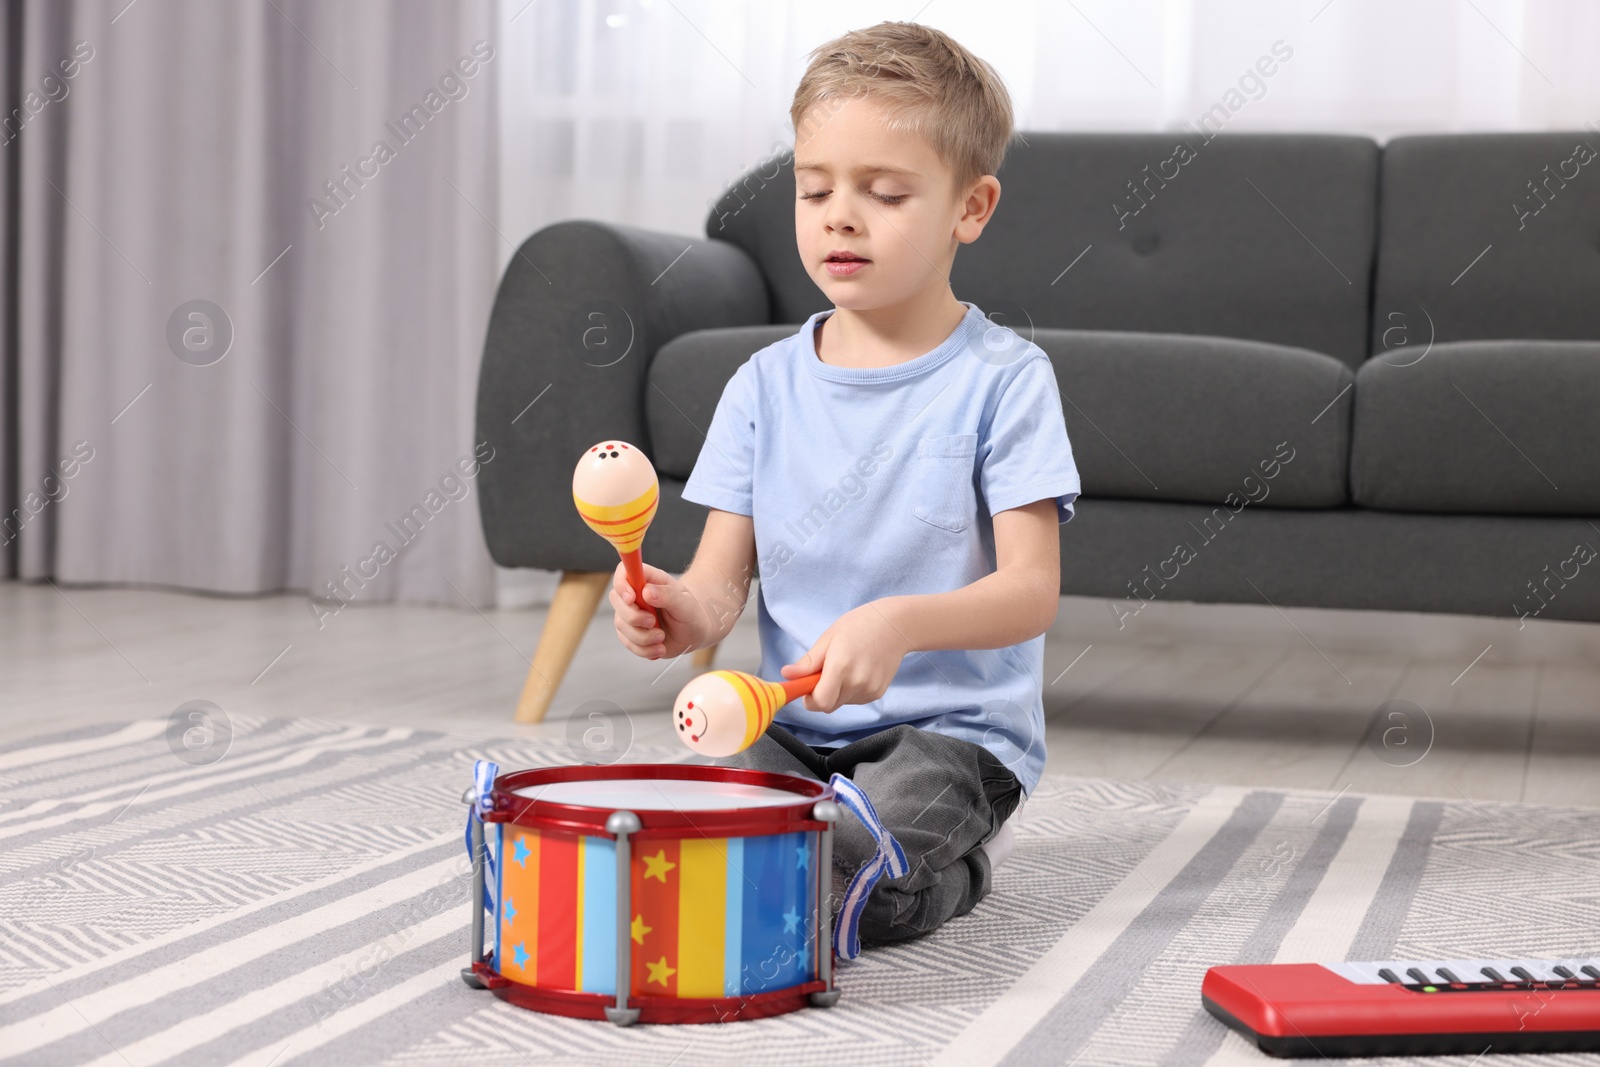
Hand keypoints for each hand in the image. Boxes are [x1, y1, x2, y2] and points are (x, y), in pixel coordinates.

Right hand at [609, 562, 706, 660]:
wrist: (695, 632)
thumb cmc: (691, 612)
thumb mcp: (686, 603)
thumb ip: (668, 595)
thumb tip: (646, 591)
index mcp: (649, 580)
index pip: (624, 572)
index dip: (622, 583)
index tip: (632, 598)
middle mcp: (636, 596)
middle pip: (616, 599)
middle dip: (633, 616)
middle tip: (653, 622)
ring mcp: (631, 615)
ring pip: (621, 625)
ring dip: (642, 636)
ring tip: (662, 637)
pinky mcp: (631, 634)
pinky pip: (628, 643)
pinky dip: (645, 649)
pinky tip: (660, 648)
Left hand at [780, 601, 910, 712]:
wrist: (895, 625)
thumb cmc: (859, 625)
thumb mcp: (828, 638)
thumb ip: (808, 662)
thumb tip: (787, 675)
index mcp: (841, 667)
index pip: (820, 703)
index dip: (809, 699)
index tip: (807, 687)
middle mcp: (857, 682)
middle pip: (829, 705)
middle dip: (821, 694)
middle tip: (826, 671)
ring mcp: (870, 690)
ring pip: (842, 703)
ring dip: (837, 692)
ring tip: (846, 666)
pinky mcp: (878, 693)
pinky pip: (855, 699)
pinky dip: (850, 691)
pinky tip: (858, 670)